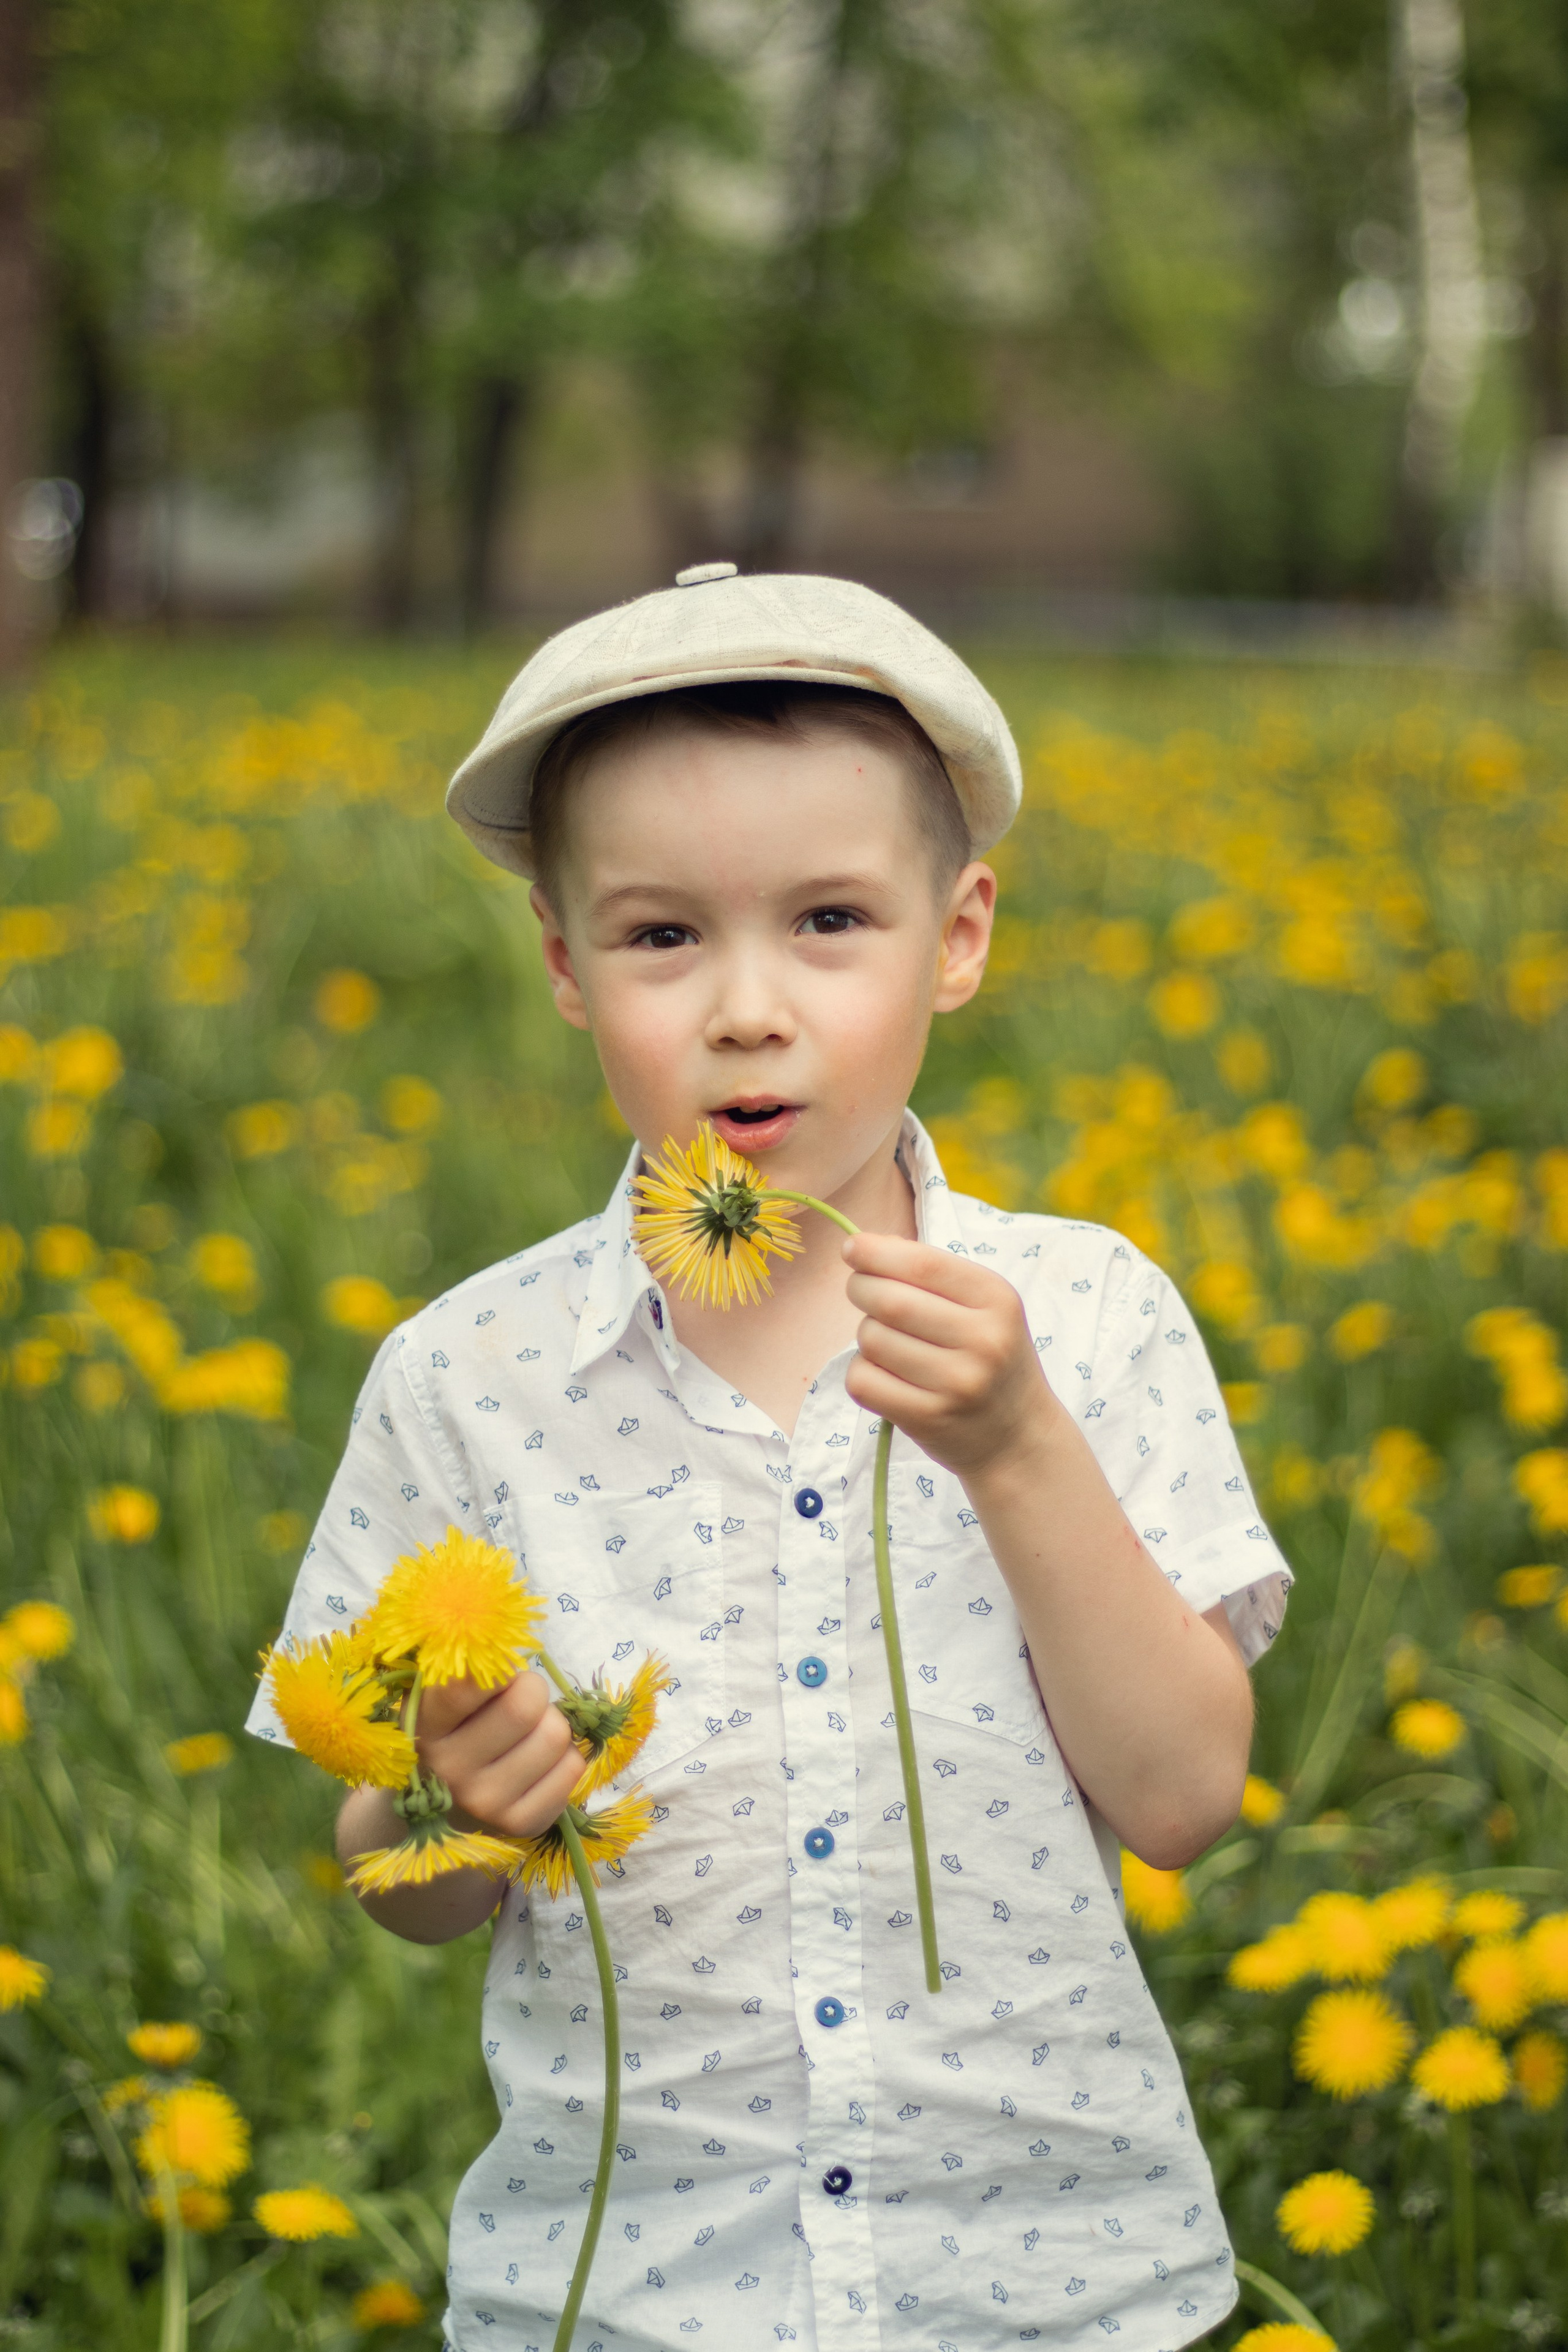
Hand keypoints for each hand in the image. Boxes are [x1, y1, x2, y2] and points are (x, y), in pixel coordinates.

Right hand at [415, 1668, 582, 1838]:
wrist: (450, 1800)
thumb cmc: (459, 1726)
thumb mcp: (446, 1692)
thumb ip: (474, 1669)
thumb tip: (509, 1654)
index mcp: (424, 1725)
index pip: (471, 1684)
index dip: (500, 1669)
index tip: (500, 1675)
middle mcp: (448, 1769)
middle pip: (524, 1707)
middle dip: (533, 1692)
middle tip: (522, 1701)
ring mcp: (484, 1802)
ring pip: (555, 1736)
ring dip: (552, 1724)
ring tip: (529, 1734)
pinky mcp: (520, 1823)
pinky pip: (572, 1768)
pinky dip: (565, 1756)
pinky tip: (538, 1764)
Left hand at [842, 1231, 1058, 1481]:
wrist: (1018, 1437)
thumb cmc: (990, 1358)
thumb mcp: (984, 1307)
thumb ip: (932, 1273)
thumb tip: (864, 1247)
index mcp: (997, 1299)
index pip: (923, 1264)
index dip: (876, 1252)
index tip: (852, 1248)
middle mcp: (983, 1341)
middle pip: (889, 1301)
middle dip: (860, 1288)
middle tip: (861, 1291)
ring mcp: (957, 1384)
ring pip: (871, 1340)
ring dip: (865, 1335)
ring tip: (889, 1342)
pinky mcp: (928, 1419)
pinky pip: (863, 1381)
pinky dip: (861, 1372)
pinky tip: (884, 1374)